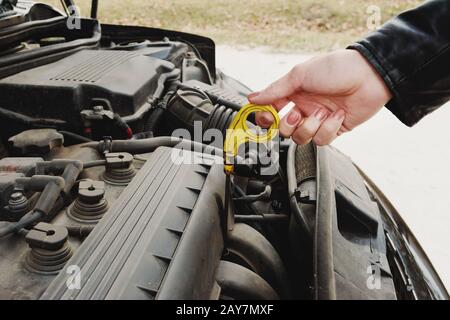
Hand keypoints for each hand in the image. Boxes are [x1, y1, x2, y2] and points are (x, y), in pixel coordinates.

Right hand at [248, 49, 392, 144]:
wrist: (370, 76)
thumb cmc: (337, 68)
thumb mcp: (300, 74)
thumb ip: (275, 90)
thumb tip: (253, 98)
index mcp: (292, 93)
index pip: (270, 111)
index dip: (266, 117)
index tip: (268, 117)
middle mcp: (303, 107)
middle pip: (283, 129)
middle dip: (289, 124)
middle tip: (298, 114)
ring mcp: (317, 119)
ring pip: (301, 138)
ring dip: (311, 127)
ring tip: (323, 113)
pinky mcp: (333, 129)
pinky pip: (321, 140)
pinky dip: (329, 129)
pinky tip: (337, 115)